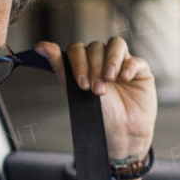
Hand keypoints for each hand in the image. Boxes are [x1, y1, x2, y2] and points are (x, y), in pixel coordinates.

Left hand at [34, 38, 156, 162]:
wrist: (121, 134)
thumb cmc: (98, 116)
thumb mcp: (75, 91)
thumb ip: (61, 67)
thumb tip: (40, 45)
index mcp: (86, 65)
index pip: (79, 49)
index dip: (79, 62)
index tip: (81, 84)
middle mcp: (103, 61)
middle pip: (96, 47)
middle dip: (94, 67)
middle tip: (96, 89)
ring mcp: (122, 64)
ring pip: (116, 44)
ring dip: (111, 60)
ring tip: (110, 79)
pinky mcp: (140, 70)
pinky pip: (134, 59)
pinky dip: (128, 67)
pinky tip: (124, 80)